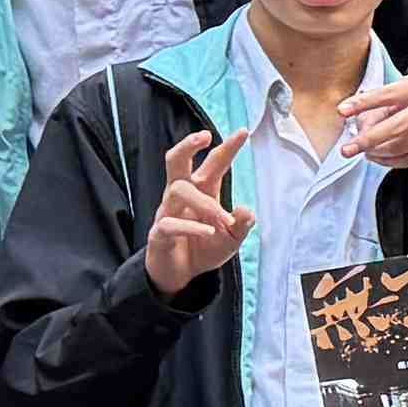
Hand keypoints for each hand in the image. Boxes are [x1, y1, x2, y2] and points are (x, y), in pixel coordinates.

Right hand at [141, 122, 250, 295]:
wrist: (180, 275)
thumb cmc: (204, 247)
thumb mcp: (231, 239)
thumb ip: (241, 225)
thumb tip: (248, 210)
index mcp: (202, 191)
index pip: (214, 164)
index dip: (227, 148)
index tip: (243, 131)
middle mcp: (181, 195)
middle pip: (177, 161)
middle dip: (188, 145)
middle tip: (205, 136)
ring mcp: (168, 212)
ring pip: (178, 191)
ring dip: (204, 203)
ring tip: (222, 219)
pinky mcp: (159, 233)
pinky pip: (170, 223)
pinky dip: (191, 226)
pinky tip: (208, 231)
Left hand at [336, 67, 407, 169]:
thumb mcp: (405, 87)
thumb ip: (381, 104)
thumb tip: (357, 126)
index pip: (387, 95)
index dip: (363, 104)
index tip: (341, 111)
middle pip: (395, 129)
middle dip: (367, 141)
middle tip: (347, 149)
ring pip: (403, 148)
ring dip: (378, 154)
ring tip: (366, 152)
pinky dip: (393, 162)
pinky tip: (382, 158)